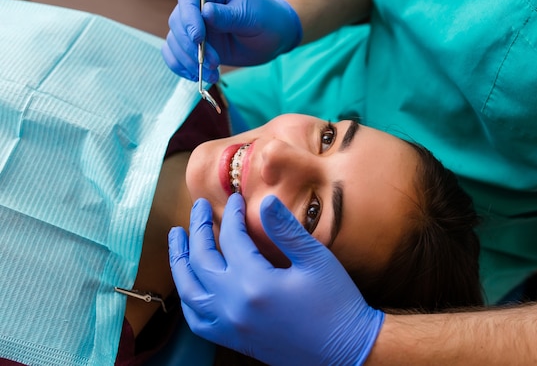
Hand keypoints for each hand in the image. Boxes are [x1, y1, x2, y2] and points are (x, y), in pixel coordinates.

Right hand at [161, 0, 302, 82]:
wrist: (275, 37)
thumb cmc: (267, 19)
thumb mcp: (251, 16)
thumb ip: (228, 15)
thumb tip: (205, 12)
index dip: (189, 18)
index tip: (198, 38)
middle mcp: (199, 5)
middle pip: (178, 22)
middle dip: (190, 46)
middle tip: (212, 62)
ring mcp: (196, 26)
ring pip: (176, 42)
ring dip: (188, 60)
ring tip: (212, 73)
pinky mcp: (197, 45)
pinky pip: (178, 55)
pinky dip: (183, 67)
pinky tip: (199, 76)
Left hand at [168, 194, 383, 365]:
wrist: (346, 351)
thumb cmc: (336, 303)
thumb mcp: (315, 259)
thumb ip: (286, 229)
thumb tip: (264, 201)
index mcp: (255, 284)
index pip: (231, 240)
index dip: (232, 214)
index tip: (236, 199)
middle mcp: (234, 307)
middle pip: (201, 261)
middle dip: (198, 229)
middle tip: (199, 207)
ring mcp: (231, 327)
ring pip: (189, 292)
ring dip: (181, 261)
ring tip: (177, 238)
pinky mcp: (235, 340)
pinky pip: (198, 320)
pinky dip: (188, 298)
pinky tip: (191, 282)